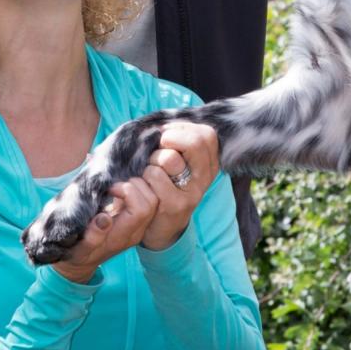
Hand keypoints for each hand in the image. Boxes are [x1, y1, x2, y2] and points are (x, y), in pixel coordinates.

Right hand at [53, 178, 159, 283]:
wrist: (81, 262)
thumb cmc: (77, 252)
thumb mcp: (78, 248)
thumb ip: (91, 237)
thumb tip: (104, 219)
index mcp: (122, 237)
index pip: (141, 210)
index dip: (128, 192)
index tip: (109, 189)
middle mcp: (135, 232)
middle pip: (152, 202)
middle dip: (135, 185)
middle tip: (114, 186)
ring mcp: (139, 226)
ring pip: (153, 199)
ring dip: (137, 186)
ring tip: (116, 187)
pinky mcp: (137, 220)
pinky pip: (147, 199)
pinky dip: (137, 189)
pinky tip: (120, 190)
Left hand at [139, 120, 219, 251]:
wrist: (157, 227)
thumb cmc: (161, 186)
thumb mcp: (174, 163)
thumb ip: (175, 143)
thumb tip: (161, 122)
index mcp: (208, 164)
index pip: (206, 135)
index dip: (181, 129)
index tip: (166, 136)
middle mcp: (205, 178)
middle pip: (195, 142)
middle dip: (169, 139)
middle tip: (158, 149)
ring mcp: (192, 193)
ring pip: (169, 159)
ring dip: (151, 160)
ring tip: (148, 171)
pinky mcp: (176, 206)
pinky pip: (155, 177)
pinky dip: (142, 176)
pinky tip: (142, 185)